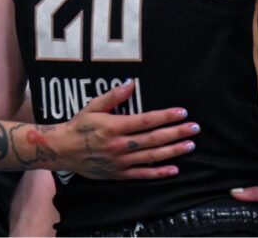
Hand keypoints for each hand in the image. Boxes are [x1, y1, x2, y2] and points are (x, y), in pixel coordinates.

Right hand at [54, 81, 198, 179]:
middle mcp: (119, 145)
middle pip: (154, 139)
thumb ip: (113, 96)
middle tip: (194, 128)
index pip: (146, 121)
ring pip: (152, 156)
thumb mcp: (93, 107)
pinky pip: (142, 174)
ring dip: (173, 151)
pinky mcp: (118, 174)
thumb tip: (130, 83)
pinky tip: (174, 169)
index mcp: (114, 127)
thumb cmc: (79, 126)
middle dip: (176, 133)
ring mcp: (120, 161)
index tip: (182, 112)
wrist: (62, 150)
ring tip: (190, 145)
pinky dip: (159, 172)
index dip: (166, 116)